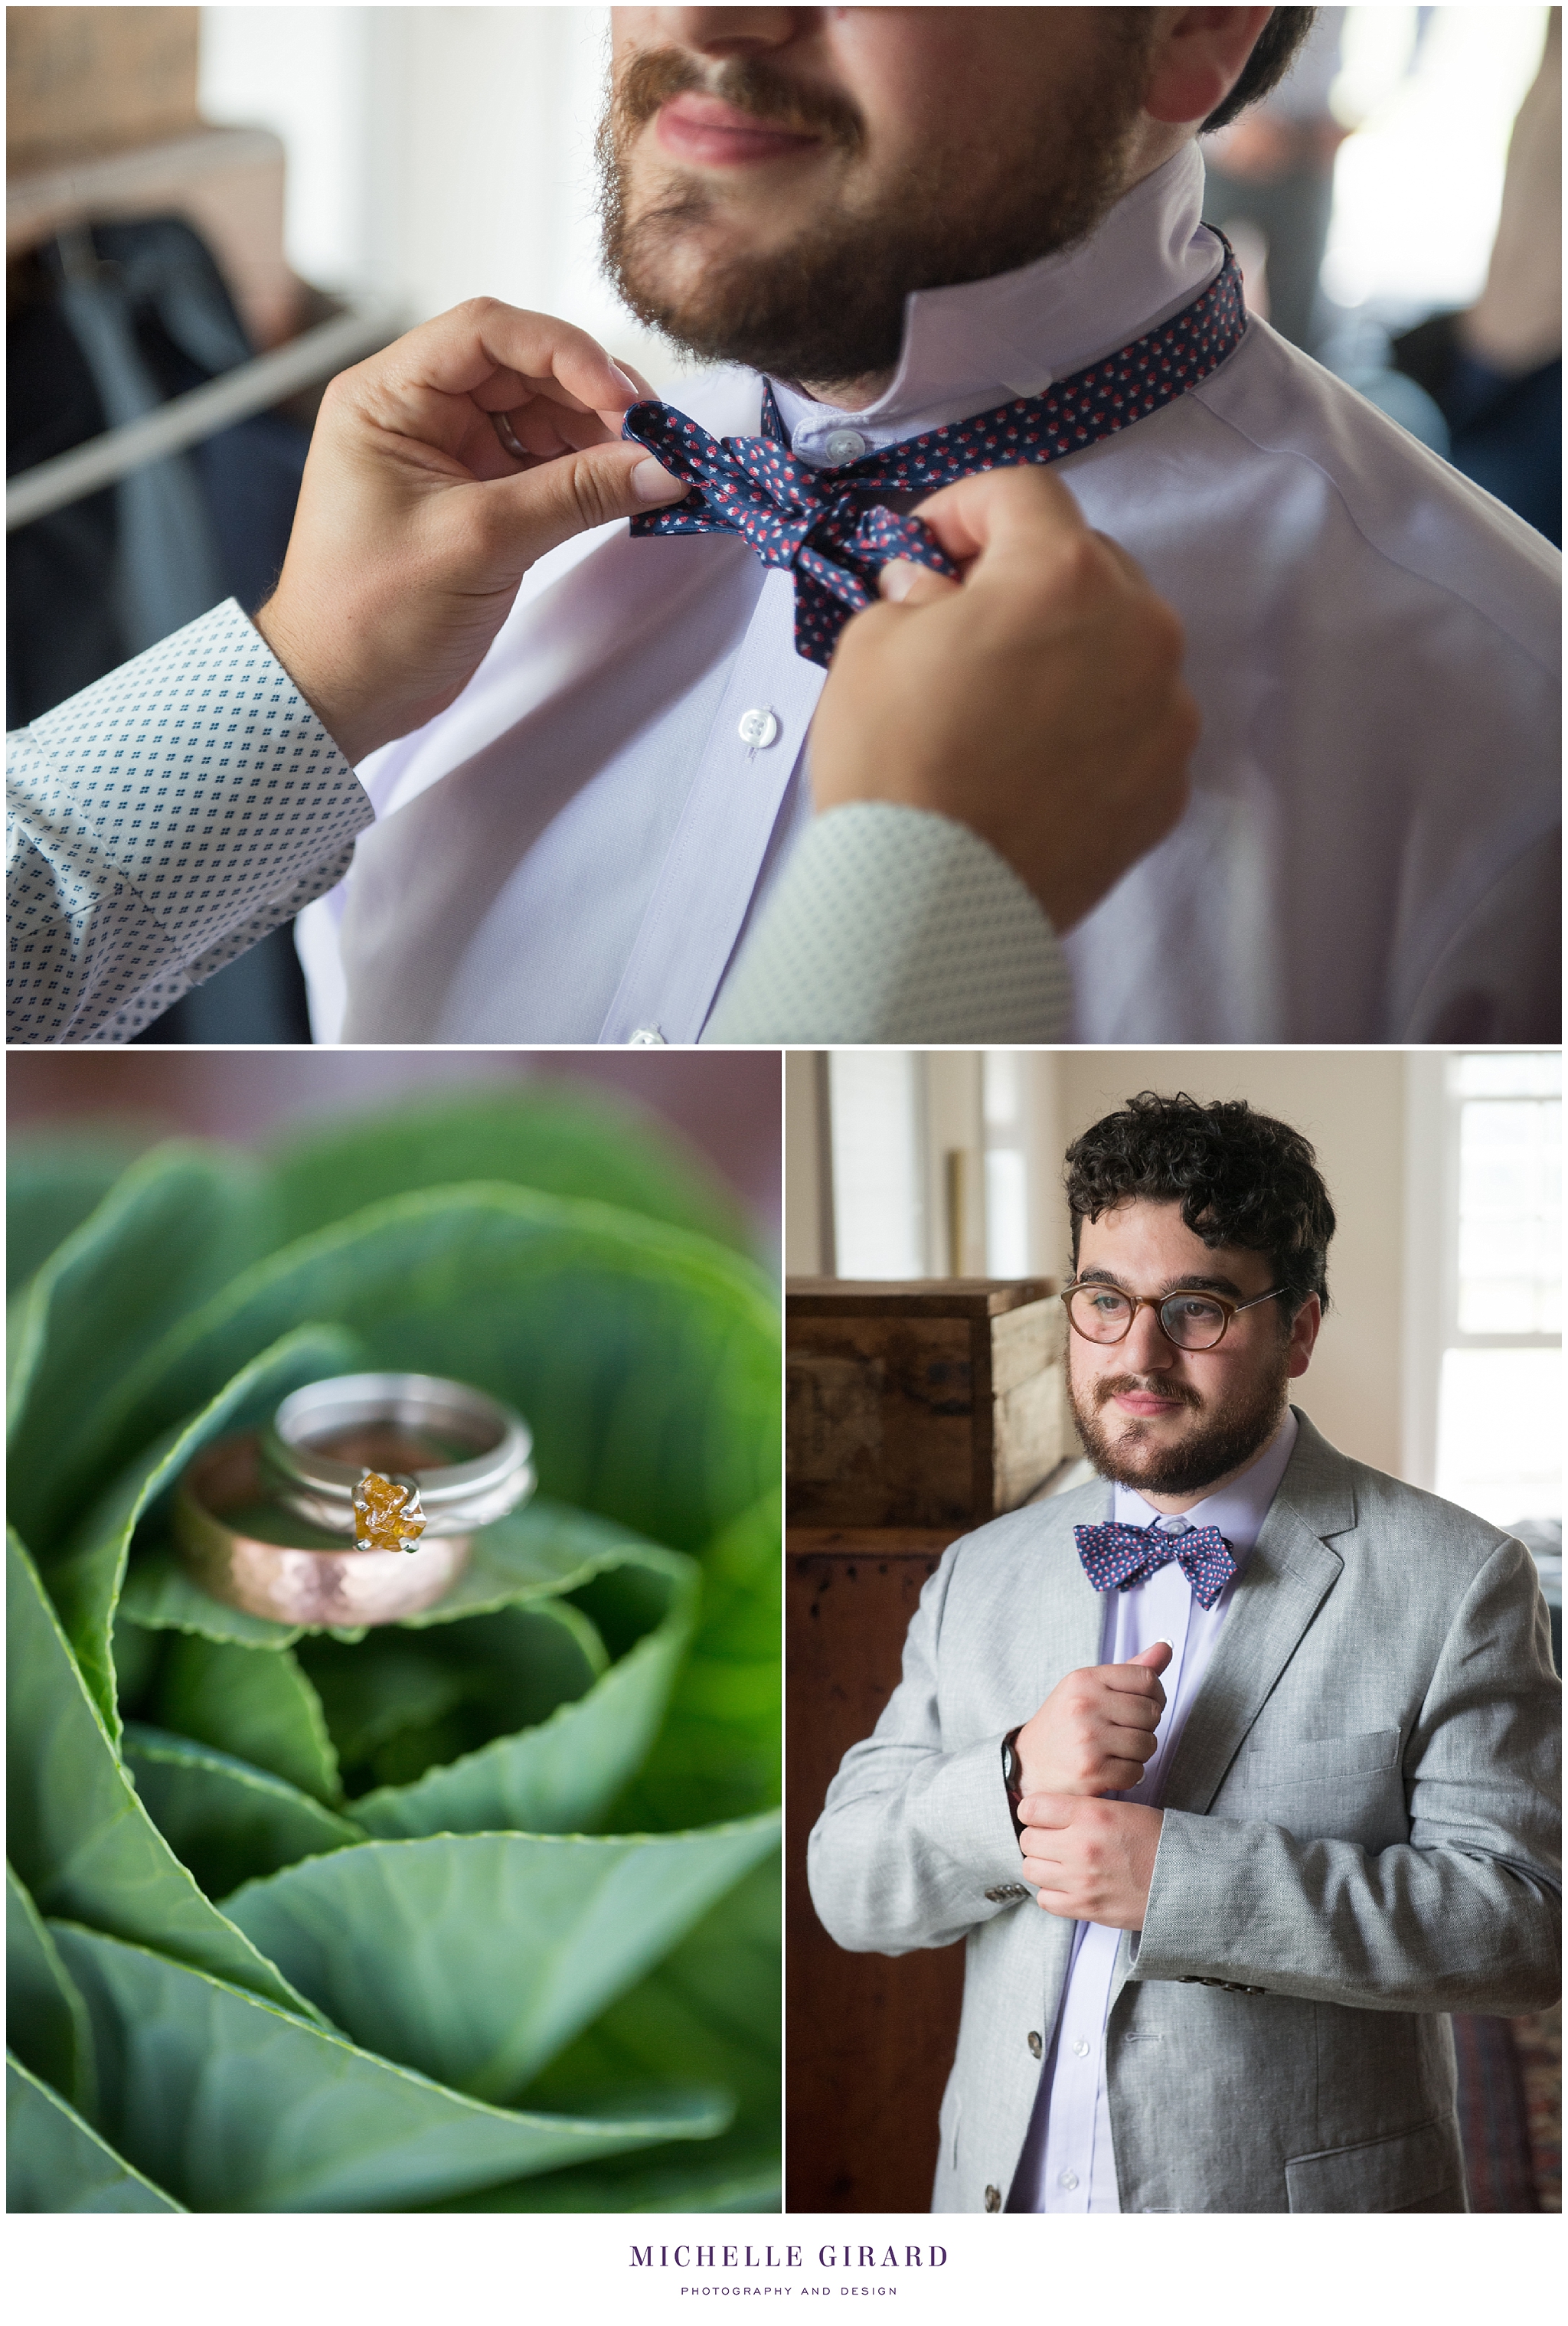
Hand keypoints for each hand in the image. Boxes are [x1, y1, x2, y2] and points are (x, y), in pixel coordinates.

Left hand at [254, 300, 685, 763]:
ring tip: (648, 470)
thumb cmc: (369, 618)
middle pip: (523, 370)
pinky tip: (624, 491)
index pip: (486, 333)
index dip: (564, 352)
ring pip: (540, 416)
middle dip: (593, 398)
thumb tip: (661, 468)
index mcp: (386, 397)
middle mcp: (415, 411)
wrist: (340, 695)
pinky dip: (586, 475)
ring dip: (597, 437)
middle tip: (655, 440)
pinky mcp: (475, 497)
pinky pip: (542, 465)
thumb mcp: (478, 544)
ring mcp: (447, 453)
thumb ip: (573, 496)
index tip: (623, 398)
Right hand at [809, 467, 1197, 931]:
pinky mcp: (1169, 784)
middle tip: (961, 623)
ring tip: (1002, 702)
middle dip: (1022, 579)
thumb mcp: (871, 646)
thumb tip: (934, 588)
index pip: (1023, 493)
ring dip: (1067, 652)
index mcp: (1063, 574)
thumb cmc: (894, 768)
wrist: (930, 905)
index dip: (963, 508)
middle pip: (1086, 565)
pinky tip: (1033, 761)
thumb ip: (915, 591)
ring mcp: (1166, 712)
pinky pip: (1133, 724)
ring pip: (1121, 647)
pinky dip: (1091, 726)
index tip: (927, 545)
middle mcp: (1140, 630)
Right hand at [1013, 1640, 1170, 1798]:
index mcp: (1085, 1679)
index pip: (1147, 1679)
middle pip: (1152, 1712)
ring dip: (1139, 1753)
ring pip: (1148, 1744)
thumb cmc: (1066, 1722)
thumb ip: (1131, 1669)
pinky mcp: (1091, 1770)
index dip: (1156, 1695)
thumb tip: (1166, 1648)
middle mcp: (1085, 1705)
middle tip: (1126, 1732)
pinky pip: (1136, 1772)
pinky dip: (1129, 1775)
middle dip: (1146, 1726)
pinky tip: (1111, 1769)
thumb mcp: (1090, 1688)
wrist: (1028, 1763)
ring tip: (1118, 1751)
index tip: (1144, 1707)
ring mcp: (1087, 1738)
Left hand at [1018, 1795, 1164, 1928]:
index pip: (1032, 1808)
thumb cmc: (1157, 1840)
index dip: (1034, 1812)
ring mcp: (1082, 1881)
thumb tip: (1048, 1813)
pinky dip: (1052, 1894)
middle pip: (1027, 1841)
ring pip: (1031, 1871)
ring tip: (1060, 1864)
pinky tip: (1068, 1886)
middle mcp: (1081, 1847)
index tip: (1041, 1817)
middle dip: (1037, 1839)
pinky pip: (1045, 1901)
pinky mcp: (1086, 1908)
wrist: (1187, 1879)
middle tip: (1053, 1841)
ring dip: (1042, 1867)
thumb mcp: (1121, 1809)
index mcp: (1090, 1815)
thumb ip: (1082, 1809)